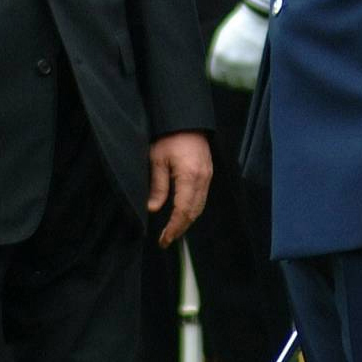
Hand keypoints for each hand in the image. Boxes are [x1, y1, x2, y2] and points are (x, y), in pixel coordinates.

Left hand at [148, 130, 211, 248]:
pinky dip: (193, 210)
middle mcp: (202, 179)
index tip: (164, 239)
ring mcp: (208, 177)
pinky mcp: (208, 173)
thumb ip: (157, 186)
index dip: (174, 228)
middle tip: (166, 240)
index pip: (183, 211)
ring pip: (200, 207)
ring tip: (173, 231)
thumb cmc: (169, 137)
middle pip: (194, 212)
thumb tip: (153, 208)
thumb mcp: (157, 160)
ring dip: (187, 221)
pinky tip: (183, 214)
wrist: (187, 120)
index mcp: (189, 177)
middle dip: (180, 228)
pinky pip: (202, 198)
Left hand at [206, 2, 266, 89]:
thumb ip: (221, 53)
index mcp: (219, 55)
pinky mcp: (260, 69)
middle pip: (232, 81)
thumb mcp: (224, 36)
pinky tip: (261, 64)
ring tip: (254, 64)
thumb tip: (222, 68)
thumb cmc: (243, 22)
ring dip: (250, 77)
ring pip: (246, 83)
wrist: (262, 14)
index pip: (216, 74)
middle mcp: (230, 63)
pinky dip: (260, 75)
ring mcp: (245, 68)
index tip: (230, 69)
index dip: (224, 72)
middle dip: (238, 75)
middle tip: (246, 65)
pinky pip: (258, 80)